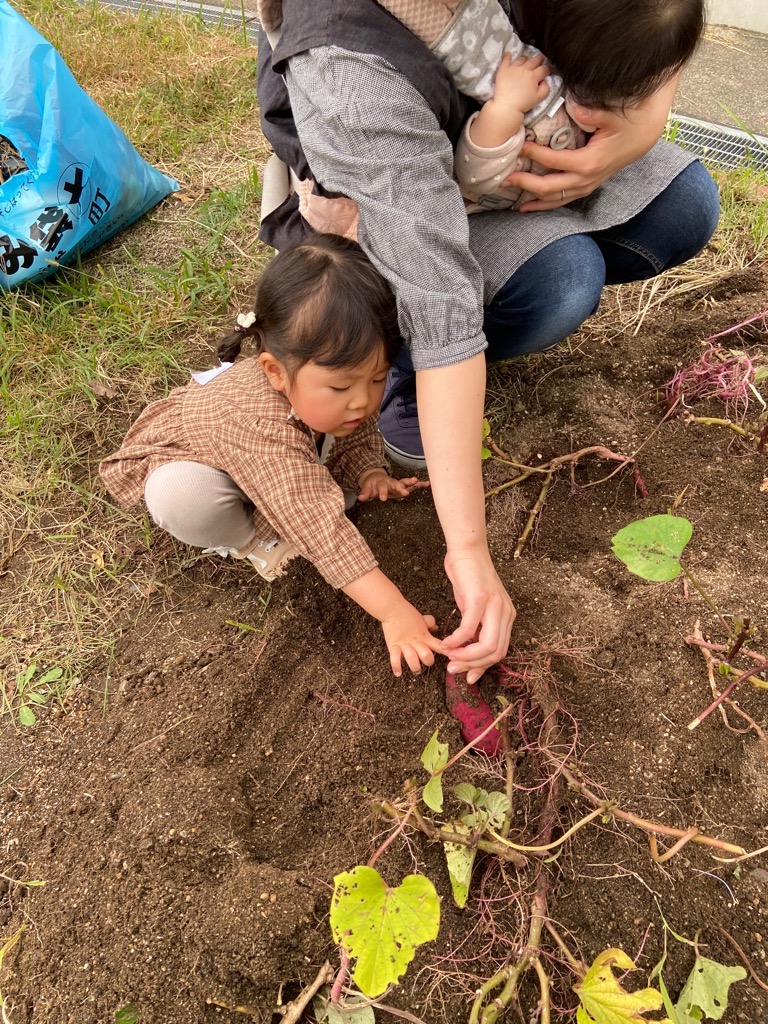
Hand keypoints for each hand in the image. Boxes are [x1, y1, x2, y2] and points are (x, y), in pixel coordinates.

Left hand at [358, 467, 429, 501]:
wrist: (376, 477)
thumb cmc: (372, 485)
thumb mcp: (367, 488)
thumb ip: (365, 493)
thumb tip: (360, 498)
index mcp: (382, 483)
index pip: (382, 488)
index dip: (383, 493)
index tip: (383, 499)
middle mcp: (391, 482)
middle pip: (396, 484)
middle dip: (401, 488)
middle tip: (405, 493)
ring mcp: (398, 483)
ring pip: (406, 482)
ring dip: (411, 482)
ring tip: (418, 481)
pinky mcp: (404, 485)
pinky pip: (413, 485)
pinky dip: (420, 484)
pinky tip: (427, 483)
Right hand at [381, 605, 442, 676]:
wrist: (393, 609)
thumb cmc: (408, 614)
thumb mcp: (423, 619)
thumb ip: (430, 624)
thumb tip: (436, 627)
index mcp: (425, 636)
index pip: (439, 645)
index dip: (447, 652)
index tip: (452, 657)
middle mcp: (416, 642)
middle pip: (426, 656)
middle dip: (428, 662)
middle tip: (426, 663)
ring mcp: (404, 644)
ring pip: (412, 659)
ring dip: (414, 667)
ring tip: (415, 670)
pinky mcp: (393, 645)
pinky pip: (395, 658)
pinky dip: (396, 667)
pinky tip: (398, 673)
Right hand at [442, 546, 515, 683]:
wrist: (467, 549)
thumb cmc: (469, 576)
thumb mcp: (475, 605)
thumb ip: (475, 625)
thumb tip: (467, 646)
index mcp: (507, 616)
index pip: (500, 651)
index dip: (483, 667)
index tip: (468, 676)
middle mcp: (505, 613)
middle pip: (496, 652)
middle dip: (473, 665)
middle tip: (454, 668)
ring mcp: (495, 606)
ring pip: (487, 645)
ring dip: (465, 656)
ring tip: (449, 657)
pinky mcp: (480, 598)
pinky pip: (469, 628)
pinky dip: (456, 640)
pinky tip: (446, 642)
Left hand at [493, 51, 549, 114]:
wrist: (507, 106)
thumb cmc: (523, 104)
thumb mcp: (539, 98)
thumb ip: (546, 88)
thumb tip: (545, 80)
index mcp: (534, 76)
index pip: (544, 69)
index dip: (547, 69)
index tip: (547, 70)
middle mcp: (525, 69)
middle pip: (534, 60)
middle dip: (539, 59)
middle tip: (540, 59)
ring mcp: (514, 67)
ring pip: (522, 59)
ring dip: (526, 59)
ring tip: (527, 60)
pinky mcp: (504, 69)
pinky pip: (506, 59)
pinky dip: (507, 55)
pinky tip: (508, 53)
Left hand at [504, 73, 680, 210]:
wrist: (641, 139)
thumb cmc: (627, 125)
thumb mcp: (613, 115)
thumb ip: (593, 113)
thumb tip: (574, 107)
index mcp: (588, 162)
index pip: (554, 161)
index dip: (535, 155)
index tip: (519, 146)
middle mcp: (585, 180)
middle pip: (549, 187)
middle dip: (525, 184)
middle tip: (505, 179)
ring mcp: (585, 187)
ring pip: (555, 200)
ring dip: (533, 201)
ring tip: (512, 203)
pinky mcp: (585, 188)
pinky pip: (562, 200)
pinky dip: (545, 205)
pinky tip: (529, 206)